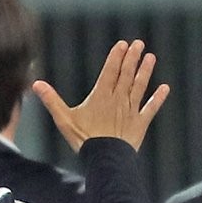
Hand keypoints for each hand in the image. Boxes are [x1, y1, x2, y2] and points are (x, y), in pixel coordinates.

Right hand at [32, 39, 169, 152]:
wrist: (105, 158)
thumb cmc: (84, 140)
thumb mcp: (64, 120)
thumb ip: (52, 100)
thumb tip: (36, 84)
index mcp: (101, 96)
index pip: (110, 71)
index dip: (116, 57)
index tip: (123, 44)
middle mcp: (118, 100)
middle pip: (126, 74)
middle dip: (132, 58)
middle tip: (139, 44)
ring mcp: (131, 111)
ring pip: (139, 87)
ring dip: (145, 71)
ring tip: (151, 57)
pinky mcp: (140, 123)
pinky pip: (151, 108)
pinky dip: (158, 98)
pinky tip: (165, 88)